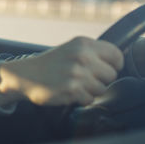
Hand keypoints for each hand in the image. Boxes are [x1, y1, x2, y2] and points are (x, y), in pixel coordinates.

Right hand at [0, 37, 123, 106]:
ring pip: (102, 89)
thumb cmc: (51, 64)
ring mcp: (77, 73)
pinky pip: (89, 100)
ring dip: (91, 91)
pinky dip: (81, 99)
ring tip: (76, 85)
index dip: (114, 65)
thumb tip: (120, 63)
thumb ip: (94, 52)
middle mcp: (82, 56)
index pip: (117, 55)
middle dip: (101, 80)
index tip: (105, 70)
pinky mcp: (71, 90)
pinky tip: (69, 92)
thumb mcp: (72, 49)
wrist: (24, 75)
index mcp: (84, 43)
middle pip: (112, 75)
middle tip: (85, 79)